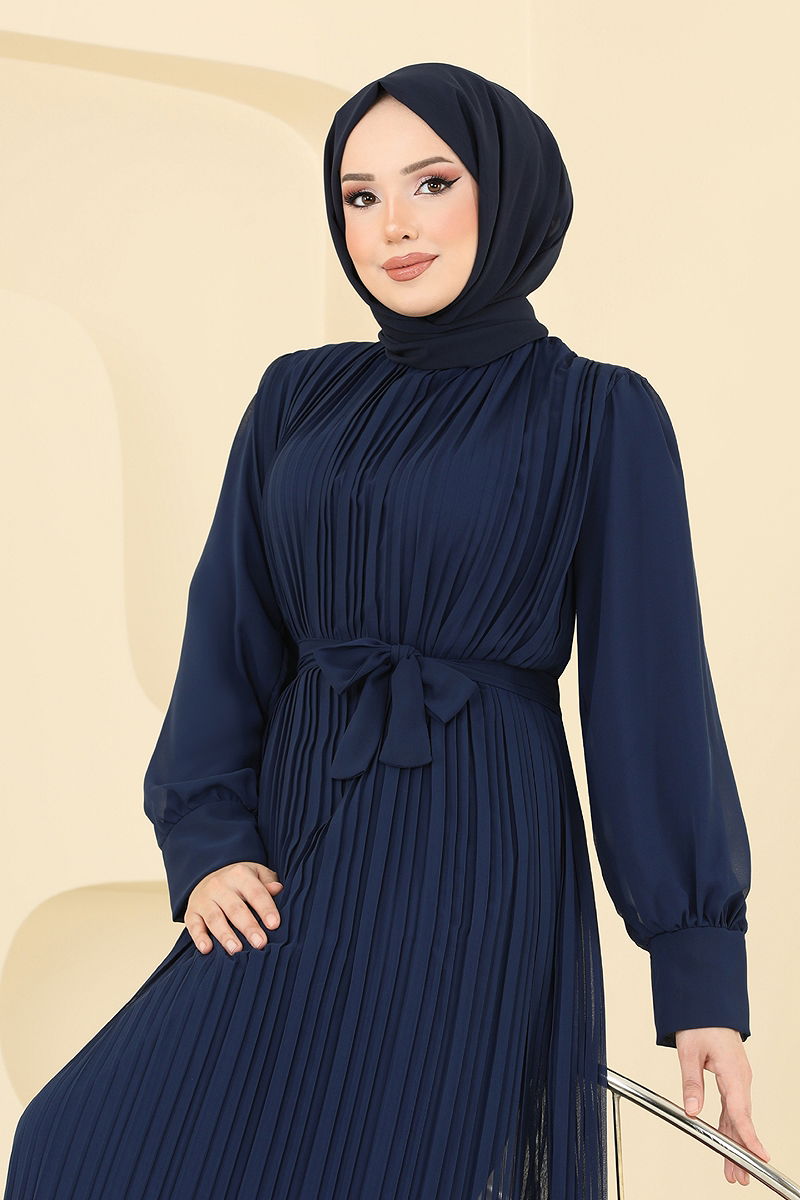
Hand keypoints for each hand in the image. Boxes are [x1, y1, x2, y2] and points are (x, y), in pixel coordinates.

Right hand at [185, 861, 283, 955]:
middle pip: (235, 908)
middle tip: (260, 943)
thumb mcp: (256, 874)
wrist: (208, 877)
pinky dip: (199, 938)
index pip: (255, 892)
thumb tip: (278, 889)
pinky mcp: (191, 913)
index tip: (274, 925)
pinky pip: (193, 925)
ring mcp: (203, 899)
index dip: (265, 908)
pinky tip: (206, 949)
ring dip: (225, 935)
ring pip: (214, 918)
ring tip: (236, 950)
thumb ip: (267, 881)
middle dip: (248, 926)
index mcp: (239, 875)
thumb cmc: (240, 881)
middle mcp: (219, 886)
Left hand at [675, 1027, 769, 1184]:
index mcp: (733, 1072)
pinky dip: (730, 1127)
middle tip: (740, 1178)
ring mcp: (738, 1080)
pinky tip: (728, 1143)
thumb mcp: (689, 1050)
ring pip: (737, 1117)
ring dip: (735, 1143)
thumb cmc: (700, 1022)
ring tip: (734, 1171)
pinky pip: (732, 1108)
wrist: (708, 1004)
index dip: (749, 1136)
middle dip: (741, 1151)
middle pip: (741, 1120)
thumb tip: (691, 1110)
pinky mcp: (732, 1079)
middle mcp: (740, 1079)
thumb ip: (691, 1081)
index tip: (759, 1158)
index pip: (741, 1111)